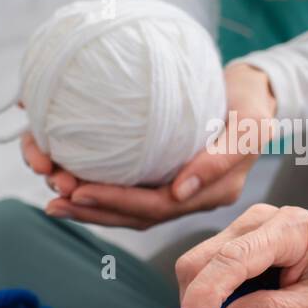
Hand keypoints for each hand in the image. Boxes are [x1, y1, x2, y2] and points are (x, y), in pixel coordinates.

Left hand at [39, 62, 277, 229]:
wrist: (256, 92)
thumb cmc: (254, 104)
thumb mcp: (251, 125)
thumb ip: (221, 158)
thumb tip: (180, 190)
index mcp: (213, 193)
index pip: (157, 207)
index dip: (117, 203)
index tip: (80, 192)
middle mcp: (190, 197)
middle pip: (134, 215)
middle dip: (92, 209)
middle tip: (55, 198)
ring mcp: (176, 189)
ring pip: (126, 208)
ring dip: (87, 204)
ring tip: (51, 193)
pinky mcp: (163, 175)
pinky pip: (126, 188)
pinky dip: (96, 186)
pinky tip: (67, 176)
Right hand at [172, 203, 307, 307]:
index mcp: (289, 229)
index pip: (233, 259)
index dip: (205, 295)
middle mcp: (261, 220)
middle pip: (203, 259)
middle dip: (195, 301)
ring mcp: (247, 227)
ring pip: (199, 263)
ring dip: (199, 300)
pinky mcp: (240, 240)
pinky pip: (209, 267)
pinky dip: (207, 295)